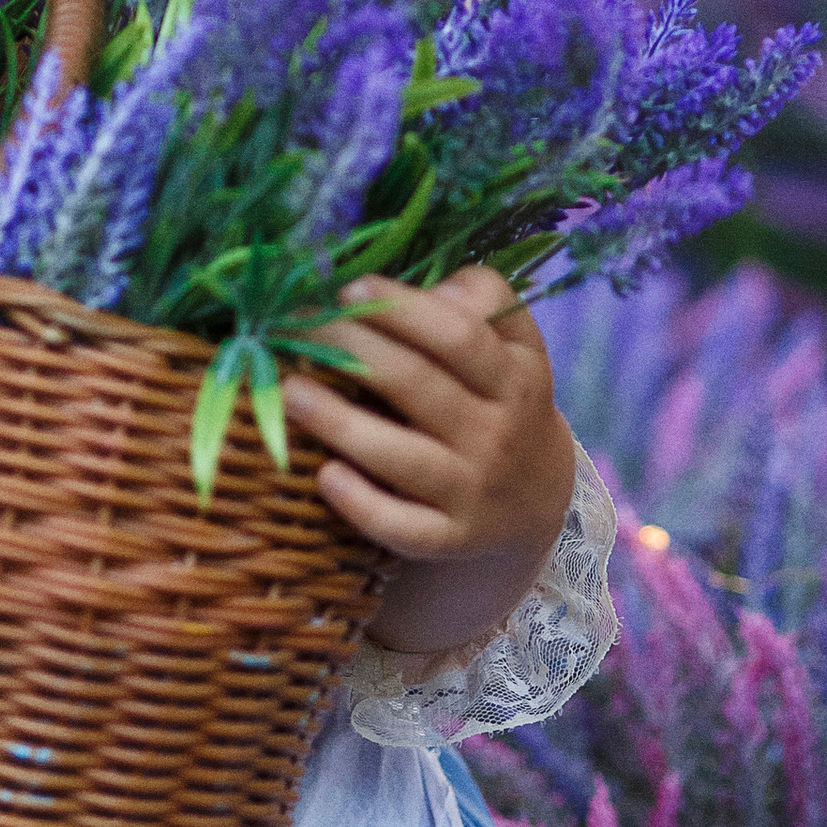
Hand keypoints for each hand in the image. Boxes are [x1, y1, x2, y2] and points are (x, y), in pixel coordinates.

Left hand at [279, 266, 575, 662]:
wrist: (537, 501)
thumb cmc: (503, 402)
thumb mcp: (518, 348)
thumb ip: (485, 301)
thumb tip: (434, 287)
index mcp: (516, 379)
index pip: (458, 336)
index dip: (400, 309)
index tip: (348, 288)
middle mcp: (497, 435)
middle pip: (418, 387)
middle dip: (351, 351)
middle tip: (296, 328)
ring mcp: (472, 491)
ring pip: (402, 457)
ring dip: (339, 423)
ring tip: (289, 391)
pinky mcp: (448, 539)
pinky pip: (401, 526)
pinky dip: (361, 504)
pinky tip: (324, 475)